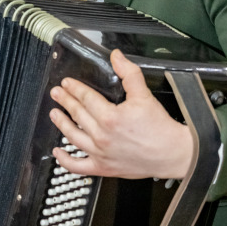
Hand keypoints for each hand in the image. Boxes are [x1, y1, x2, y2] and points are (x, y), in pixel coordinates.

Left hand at [49, 49, 193, 178]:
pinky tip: (58, 152)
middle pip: (78, 114)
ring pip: (73, 137)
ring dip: (61, 124)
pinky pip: (78, 166)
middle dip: (65, 101)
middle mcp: (102, 136)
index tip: (67, 83)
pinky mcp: (104, 168)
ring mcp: (101, 153)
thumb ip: (129, 73)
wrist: (172, 153)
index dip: (75, 88)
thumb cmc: (159, 128)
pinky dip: (65, 160)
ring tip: (54, 114)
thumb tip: (116, 57)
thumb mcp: (144, 95)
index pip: (86, 98)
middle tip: (56, 94)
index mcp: (110, 117)